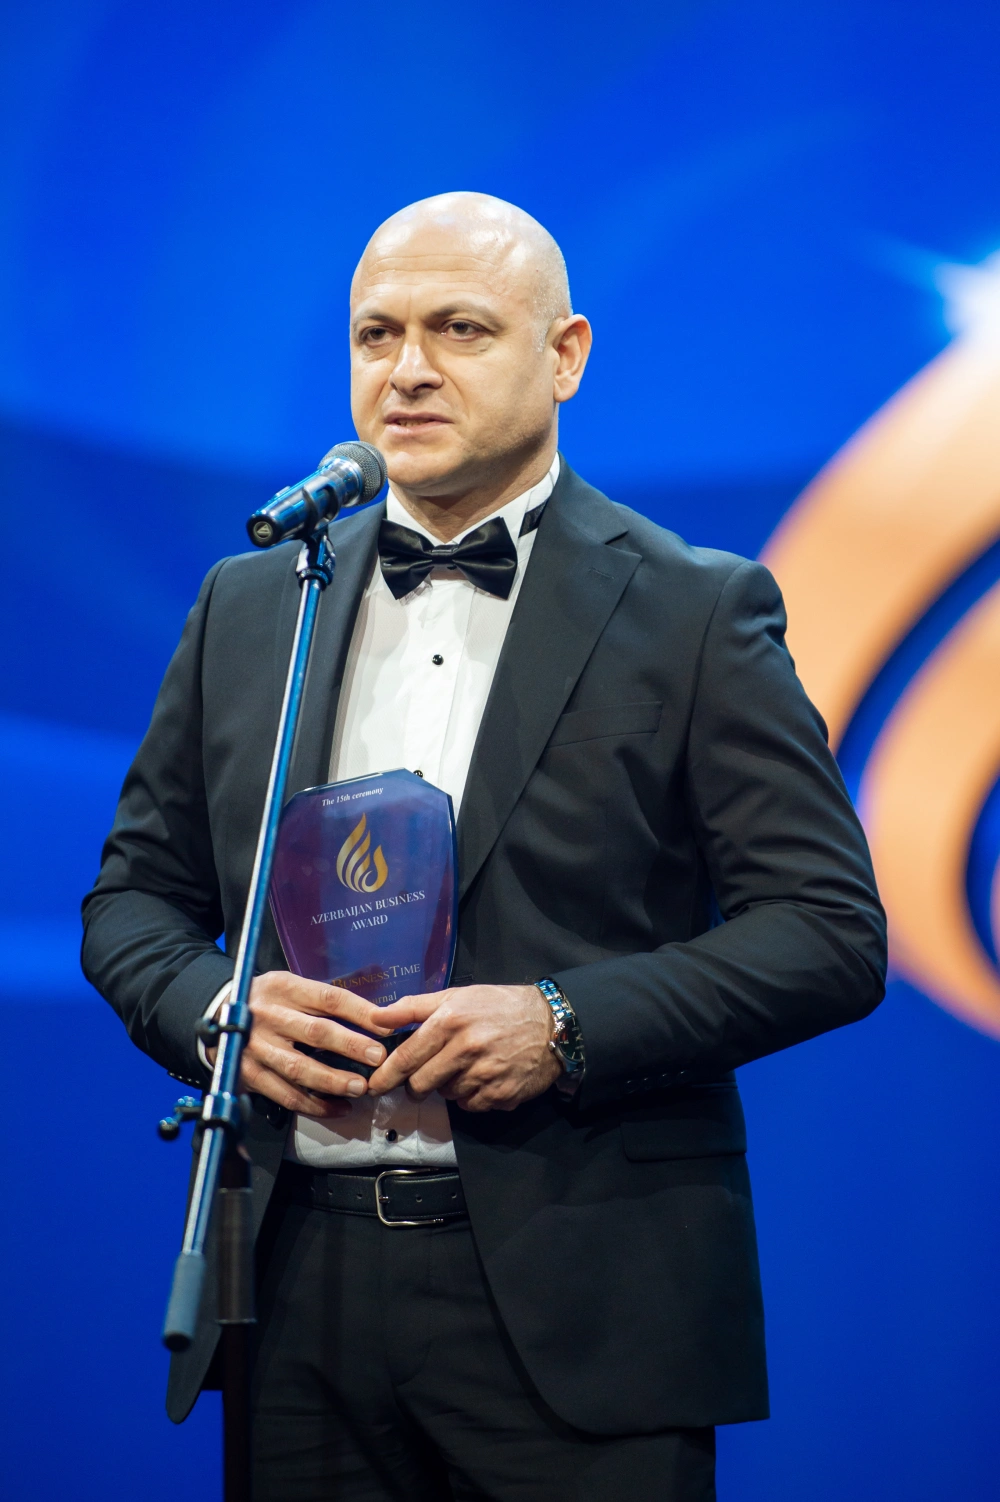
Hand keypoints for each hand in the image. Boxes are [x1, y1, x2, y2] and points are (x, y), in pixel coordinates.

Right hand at [213, 972, 393, 1117]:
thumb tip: (376, 1017)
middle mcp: (269, 1015)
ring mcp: (256, 1047)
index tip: (386, 1026)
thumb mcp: (290, 986)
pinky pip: (285, 1095)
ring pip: (299, 1068)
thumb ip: (323, 1000)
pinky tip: (338, 1108)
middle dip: (350, 1046)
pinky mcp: (250, 1075)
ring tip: (361, 1088)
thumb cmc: (268, 1001)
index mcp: (284, 987)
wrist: (216, 1015)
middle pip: (315, 1032)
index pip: (328, 998)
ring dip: (334, 1080)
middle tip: (379, 1058)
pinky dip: (314, 1105)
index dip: (360, 1012)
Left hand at [366, 983, 561, 1111]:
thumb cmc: (498, 1006)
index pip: (407, 1057)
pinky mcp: (500, 1095)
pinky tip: (483, 1077)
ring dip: (448, 1086)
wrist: (552, 1024)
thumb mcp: (456, 996)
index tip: (375, 1085)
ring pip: (446, 1095)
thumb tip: (375, 1016)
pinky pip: (470, 1105)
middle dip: (416, 1085)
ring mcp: (484, 1075)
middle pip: (421, 1084)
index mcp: (450, 1021)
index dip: (387, 1075)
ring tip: (464, 1067)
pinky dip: (471, 1095)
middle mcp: (466, 1049)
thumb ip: (413, 1007)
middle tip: (423, 1078)